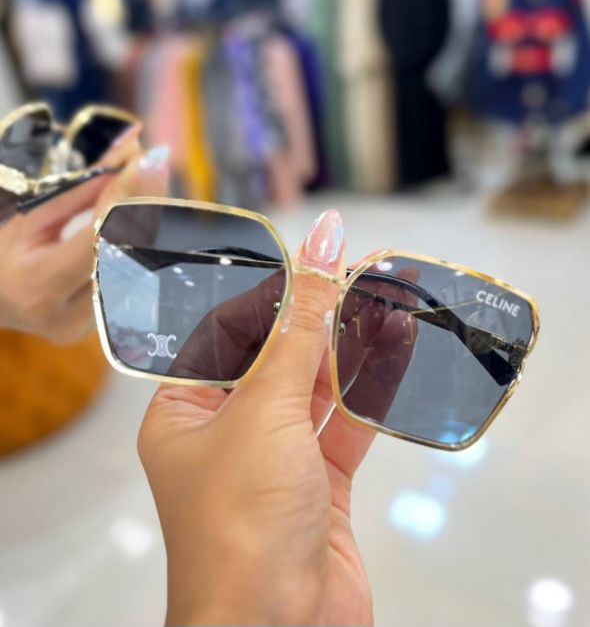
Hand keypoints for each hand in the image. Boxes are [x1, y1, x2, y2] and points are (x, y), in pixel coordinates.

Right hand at [0, 133, 170, 342]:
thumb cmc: (6, 254)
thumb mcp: (32, 218)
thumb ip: (81, 191)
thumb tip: (129, 150)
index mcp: (39, 284)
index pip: (97, 236)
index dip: (125, 196)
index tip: (147, 159)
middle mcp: (69, 314)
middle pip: (125, 252)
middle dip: (144, 204)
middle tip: (156, 164)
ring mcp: (90, 326)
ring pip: (135, 266)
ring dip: (148, 221)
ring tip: (152, 180)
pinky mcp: (103, 327)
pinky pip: (132, 278)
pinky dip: (140, 242)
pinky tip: (146, 212)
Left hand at [139, 210, 379, 625]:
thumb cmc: (239, 528)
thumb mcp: (265, 410)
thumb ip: (299, 330)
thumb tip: (320, 252)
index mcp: (183, 414)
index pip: (224, 334)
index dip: (267, 296)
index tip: (308, 262)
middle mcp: (224, 435)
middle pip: (273, 359)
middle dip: (315, 320)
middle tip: (354, 274)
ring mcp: (273, 461)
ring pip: (314, 391)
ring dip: (348, 352)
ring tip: (381, 304)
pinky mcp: (316, 485)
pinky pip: (343, 427)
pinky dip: (367, 394)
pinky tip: (391, 357)